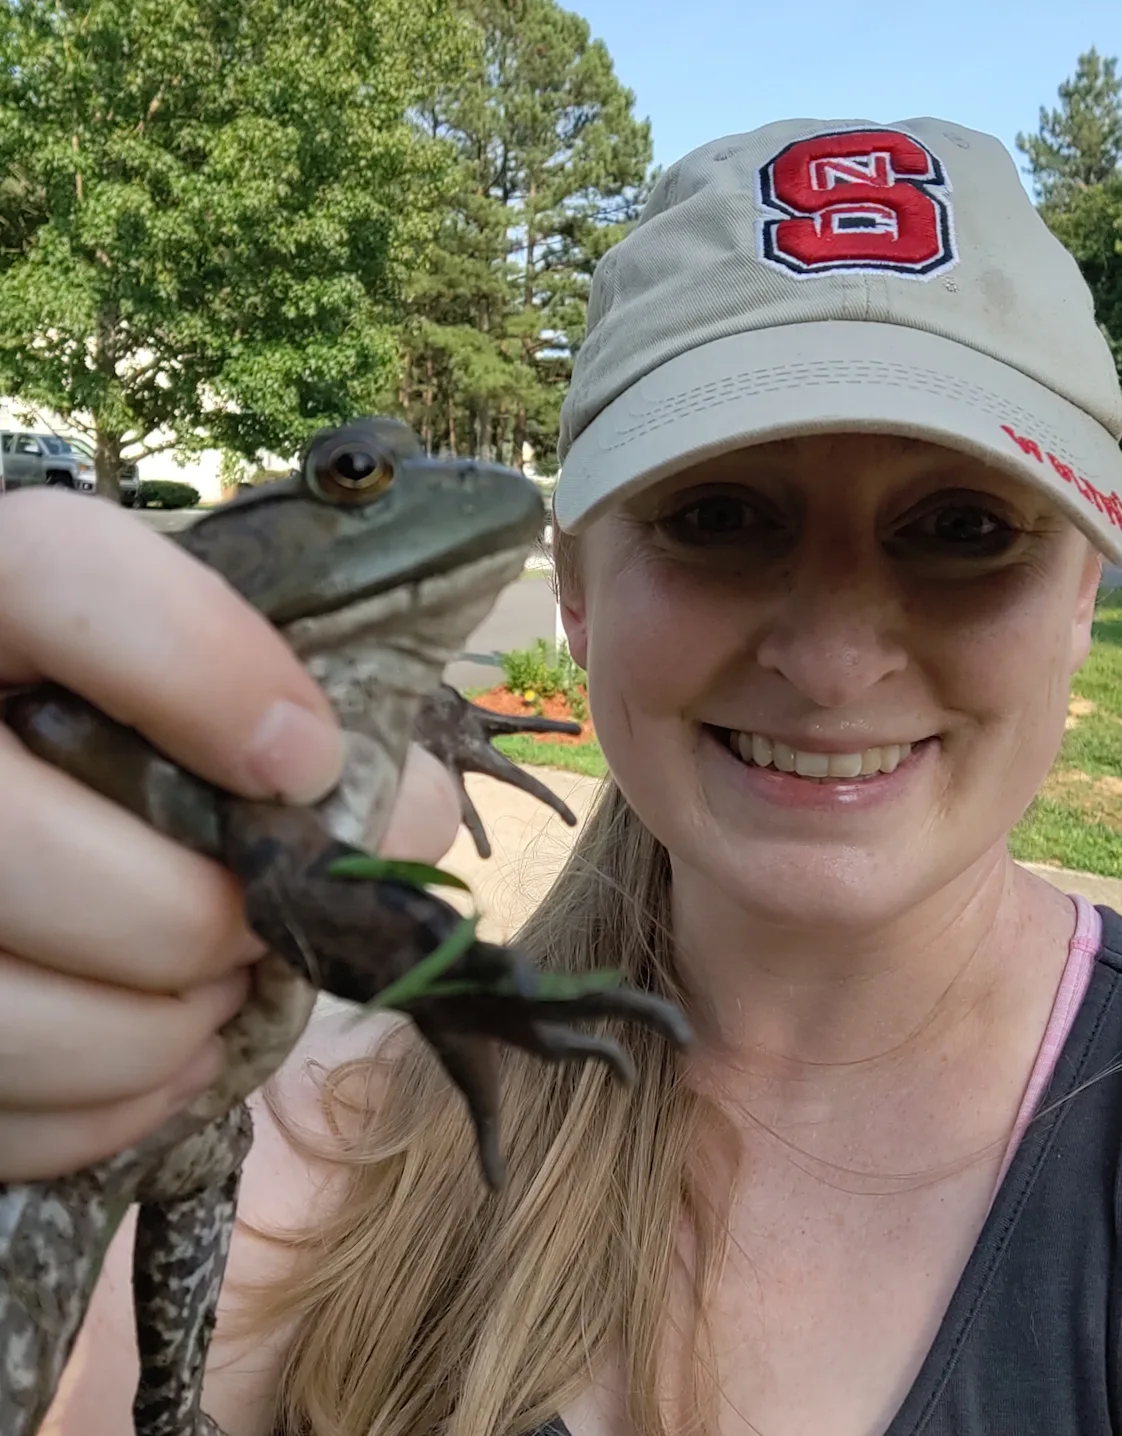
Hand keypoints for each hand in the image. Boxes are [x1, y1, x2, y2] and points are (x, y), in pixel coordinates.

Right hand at [0, 490, 460, 1181]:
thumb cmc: (126, 729)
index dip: (202, 669)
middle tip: (265, 918)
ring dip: (163, 1026)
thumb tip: (412, 817)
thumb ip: (307, 712)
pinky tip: (167, 1049)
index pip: (60, 578)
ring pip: (10, 1012)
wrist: (28, 786)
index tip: (306, 760)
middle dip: (195, 914)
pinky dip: (115, 1103)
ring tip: (217, 987)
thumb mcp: (193, 677)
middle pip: (23, 845)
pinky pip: (8, 1115)